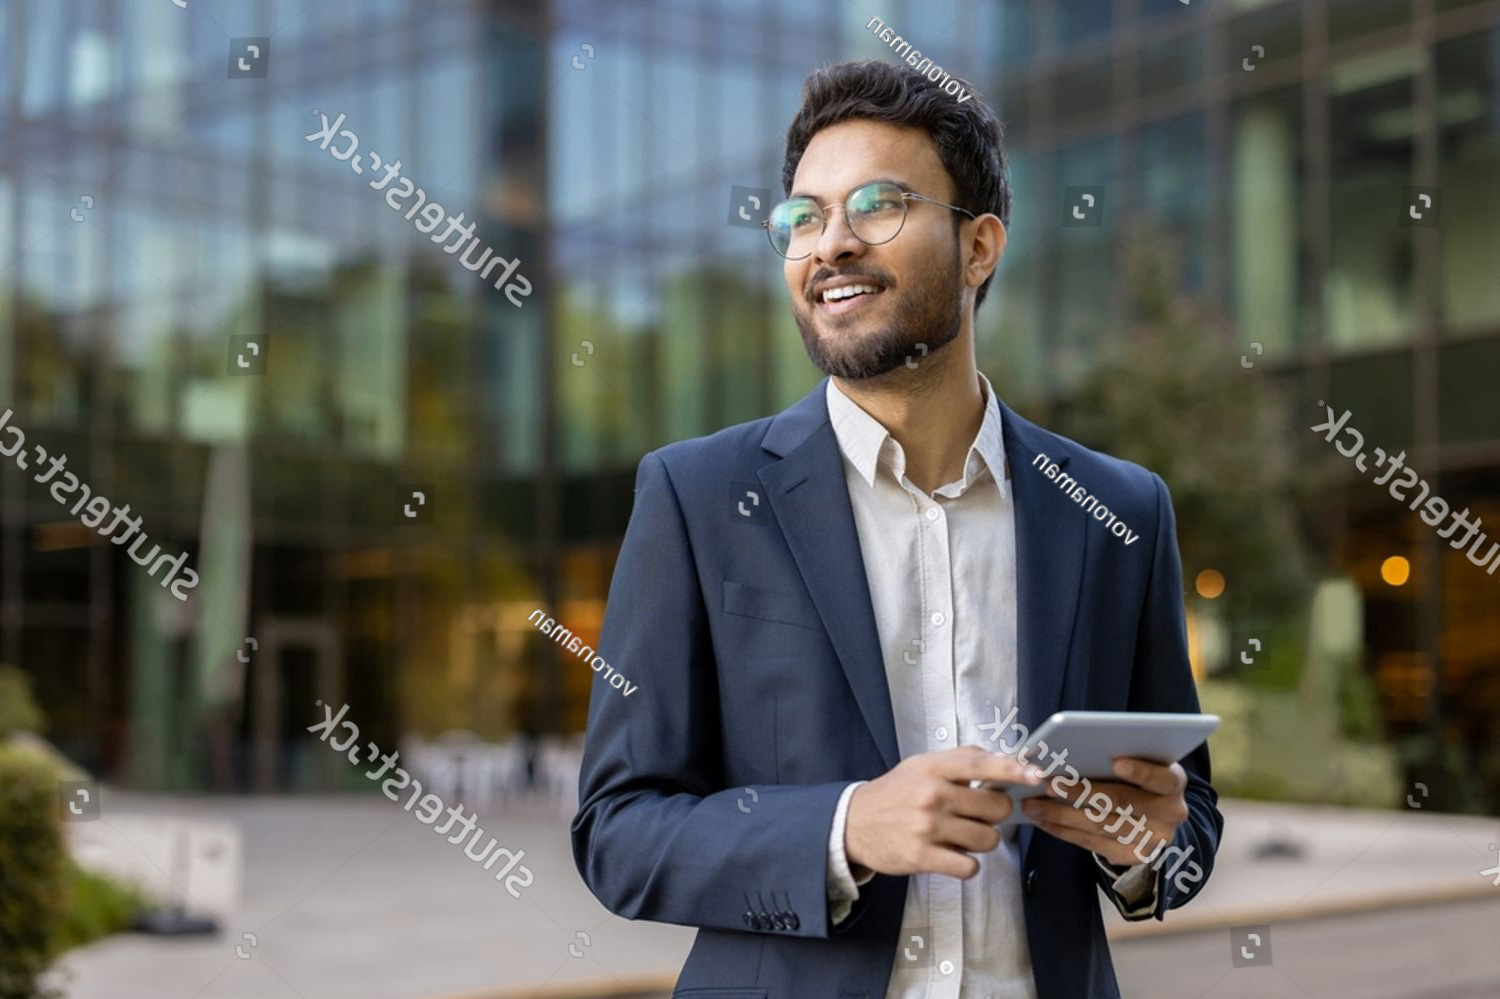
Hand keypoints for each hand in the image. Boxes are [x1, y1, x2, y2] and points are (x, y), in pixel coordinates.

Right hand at [844, 746, 1041, 878]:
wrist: (853, 822)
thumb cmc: (895, 793)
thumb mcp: (922, 765)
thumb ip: (961, 760)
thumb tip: (1003, 760)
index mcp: (933, 768)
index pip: (980, 764)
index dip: (1012, 770)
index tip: (1035, 775)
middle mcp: (932, 794)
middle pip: (995, 808)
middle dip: (995, 815)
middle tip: (979, 815)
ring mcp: (927, 826)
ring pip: (986, 839)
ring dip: (982, 841)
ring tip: (962, 836)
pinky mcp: (922, 856)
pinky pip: (968, 867)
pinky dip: (967, 865)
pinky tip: (953, 855)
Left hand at [1020, 757, 1187, 866]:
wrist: (1152, 817)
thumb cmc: (1135, 778)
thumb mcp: (1138, 764)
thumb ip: (1118, 757)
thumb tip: (1074, 748)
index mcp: (1173, 783)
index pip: (1163, 778)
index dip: (1141, 771)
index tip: (1116, 762)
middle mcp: (1170, 813)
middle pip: (1122, 802)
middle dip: (1082, 792)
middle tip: (1049, 783)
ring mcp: (1153, 839)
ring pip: (1101, 825)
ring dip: (1061, 815)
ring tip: (1032, 804)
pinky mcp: (1133, 856)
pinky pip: (1092, 844)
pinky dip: (1063, 831)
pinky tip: (1042, 821)